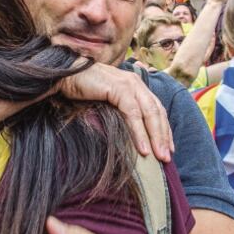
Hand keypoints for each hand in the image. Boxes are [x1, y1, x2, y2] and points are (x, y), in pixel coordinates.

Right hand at [56, 63, 171, 160]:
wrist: (65, 75)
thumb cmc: (82, 90)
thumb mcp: (107, 101)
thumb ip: (119, 111)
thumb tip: (127, 135)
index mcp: (135, 85)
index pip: (156, 108)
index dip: (164, 129)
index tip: (168, 148)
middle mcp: (135, 83)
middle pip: (157, 112)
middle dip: (163, 136)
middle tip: (167, 158)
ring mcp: (128, 84)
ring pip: (149, 113)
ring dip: (156, 137)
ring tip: (159, 157)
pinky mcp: (119, 88)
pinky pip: (133, 114)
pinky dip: (139, 132)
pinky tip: (142, 148)